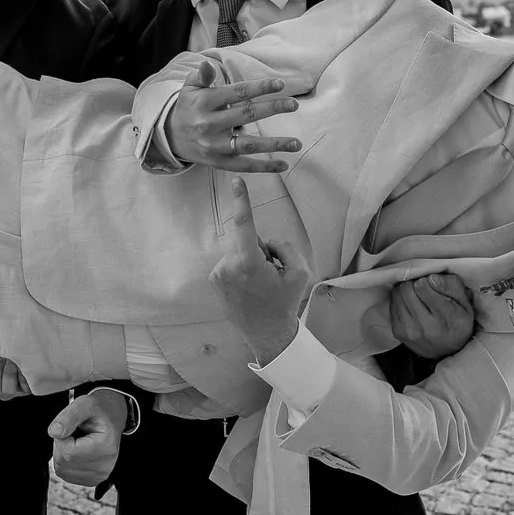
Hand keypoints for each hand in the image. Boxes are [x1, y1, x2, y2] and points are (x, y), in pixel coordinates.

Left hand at [48, 390, 129, 487]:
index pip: (67, 452)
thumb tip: (54, 432)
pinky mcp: (93, 480)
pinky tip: (78, 450)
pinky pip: (66, 475)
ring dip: (63, 453)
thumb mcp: (84, 404)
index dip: (61, 438)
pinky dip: (66, 462)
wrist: (112, 418)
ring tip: (77, 440)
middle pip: (63, 462)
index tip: (71, 427)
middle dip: (61, 445)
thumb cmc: (100, 410)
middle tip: (73, 432)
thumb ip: (68, 416)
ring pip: (62, 470)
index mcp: (106, 446)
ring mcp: (99, 475)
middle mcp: (105, 465)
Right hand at [163, 59, 301, 172]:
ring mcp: (215, 146)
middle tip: (294, 104)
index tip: (280, 85)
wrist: (169, 137)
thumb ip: (202, 76)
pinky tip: (283, 165)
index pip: (237, 93)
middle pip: (246, 115)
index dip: (260, 88)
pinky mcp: (218, 162)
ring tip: (296, 143)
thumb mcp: (189, 88)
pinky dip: (264, 167)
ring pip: (248, 145)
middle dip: (273, 108)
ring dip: (275, 144)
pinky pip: (244, 165)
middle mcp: (209, 125)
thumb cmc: (187, 107)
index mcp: (204, 103)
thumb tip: (208, 64)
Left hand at [208, 177, 311, 364]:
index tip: (235, 181)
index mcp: (248, 263)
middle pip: (249, 241)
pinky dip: (242, 270)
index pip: (244, 224)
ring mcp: (218, 274)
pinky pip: (233, 263)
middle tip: (271, 277)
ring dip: (252, 262)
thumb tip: (266, 243)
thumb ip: (284, 247)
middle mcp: (228, 266)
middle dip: (262, 251)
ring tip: (260, 286)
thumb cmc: (284, 303)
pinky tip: (250, 289)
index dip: (241, 200)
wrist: (267, 333)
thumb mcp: (299, 272)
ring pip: (241, 252)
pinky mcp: (214, 280)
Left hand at [389, 272, 476, 358]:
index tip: (433, 283)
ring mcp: (408, 330)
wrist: (447, 352)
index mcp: (446, 317)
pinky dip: (400, 299)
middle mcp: (425, 326)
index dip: (427, 279)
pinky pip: (392, 303)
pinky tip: (411, 305)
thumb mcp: (466, 304)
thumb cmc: (457, 323)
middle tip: (424, 288)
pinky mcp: (397, 331)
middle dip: (415, 283)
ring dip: (406, 290)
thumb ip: (452, 286)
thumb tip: (431, 277)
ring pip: (397, 293)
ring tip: (418, 296)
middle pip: (407, 288)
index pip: (423, 285)